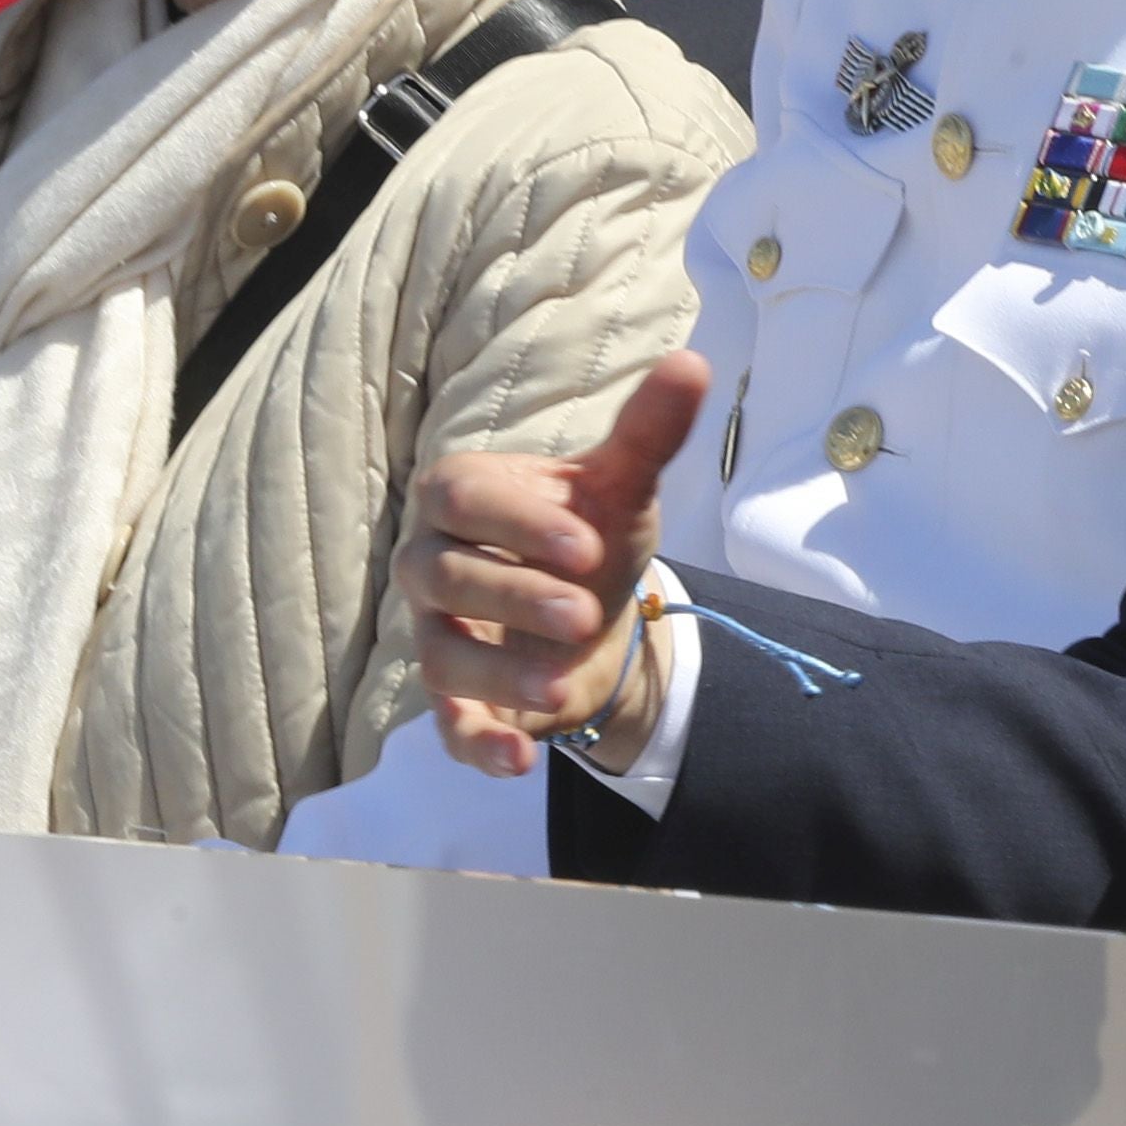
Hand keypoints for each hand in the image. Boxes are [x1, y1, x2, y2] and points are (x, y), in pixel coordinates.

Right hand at [404, 350, 708, 777]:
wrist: (594, 615)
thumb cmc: (590, 535)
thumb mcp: (624, 486)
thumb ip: (649, 431)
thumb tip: (692, 364)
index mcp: (462, 497)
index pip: (461, 498)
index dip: (517, 522)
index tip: (586, 545)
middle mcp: (432, 564)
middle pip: (443, 576)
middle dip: (512, 596)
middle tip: (584, 613)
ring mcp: (438, 636)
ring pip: (441, 656)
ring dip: (499, 674)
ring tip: (563, 686)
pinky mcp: (456, 701)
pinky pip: (448, 727)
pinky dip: (477, 746)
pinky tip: (518, 761)